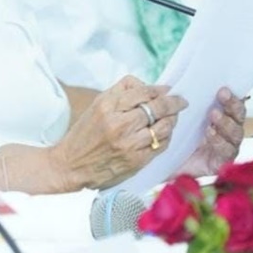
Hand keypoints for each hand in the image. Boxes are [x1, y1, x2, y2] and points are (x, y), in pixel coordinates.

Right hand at [49, 75, 186, 189]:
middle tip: (181, 101)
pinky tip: (164, 133)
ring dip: (172, 120)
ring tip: (173, 117)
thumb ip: (122, 92)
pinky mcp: (136, 161)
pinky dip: (166, 137)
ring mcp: (129, 144)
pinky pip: (161, 145)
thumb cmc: (84, 134)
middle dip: (173, 103)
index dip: (158, 90)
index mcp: (107, 107)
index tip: (167, 89)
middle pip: (156, 108)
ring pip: (163, 126)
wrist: (71, 166)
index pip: (142, 92)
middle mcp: (119, 124)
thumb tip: (151, 87)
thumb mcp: (97, 105)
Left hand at [176, 87, 245, 177]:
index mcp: (220, 117)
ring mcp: (226, 148)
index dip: (233, 95)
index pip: (233, 104)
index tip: (224, 87)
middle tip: (221, 94)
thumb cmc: (173, 135)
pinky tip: (210, 134)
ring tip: (213, 115)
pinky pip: (227, 152)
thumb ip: (183, 98)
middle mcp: (227, 132)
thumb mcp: (178, 114)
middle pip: (239, 117)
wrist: (162, 162)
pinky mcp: (220, 163)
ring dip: (226, 122)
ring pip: (236, 134)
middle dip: (232, 105)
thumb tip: (184, 79)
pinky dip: (220, 142)